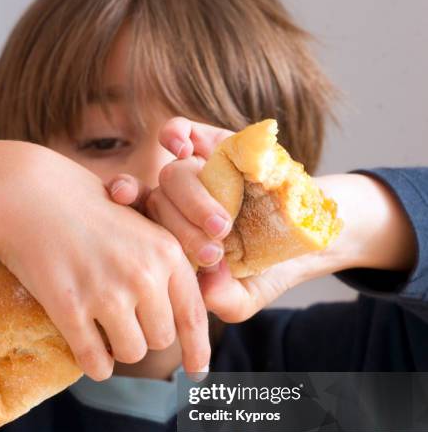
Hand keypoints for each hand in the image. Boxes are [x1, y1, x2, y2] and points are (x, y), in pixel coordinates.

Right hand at [0, 140, 209, 378]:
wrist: (28, 193)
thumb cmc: (85, 209)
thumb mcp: (139, 227)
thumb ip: (163, 266)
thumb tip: (178, 318)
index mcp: (166, 252)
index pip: (193, 314)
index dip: (199, 349)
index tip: (198, 373)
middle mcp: (144, 274)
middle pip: (162, 338)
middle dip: (145, 334)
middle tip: (122, 318)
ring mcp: (107, 292)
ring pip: (132, 352)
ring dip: (119, 348)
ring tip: (102, 327)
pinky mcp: (70, 307)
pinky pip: (95, 361)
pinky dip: (95, 365)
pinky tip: (90, 354)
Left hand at [108, 117, 416, 322]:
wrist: (311, 235)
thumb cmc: (270, 268)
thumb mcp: (246, 298)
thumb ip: (223, 300)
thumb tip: (204, 287)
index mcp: (174, 237)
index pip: (137, 227)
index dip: (123, 221)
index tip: (120, 219)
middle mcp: (179, 204)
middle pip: (157, 202)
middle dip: (182, 228)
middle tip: (214, 250)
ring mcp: (199, 173)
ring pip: (173, 174)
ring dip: (193, 199)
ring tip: (223, 224)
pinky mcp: (220, 145)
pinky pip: (185, 131)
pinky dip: (177, 135)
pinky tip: (180, 147)